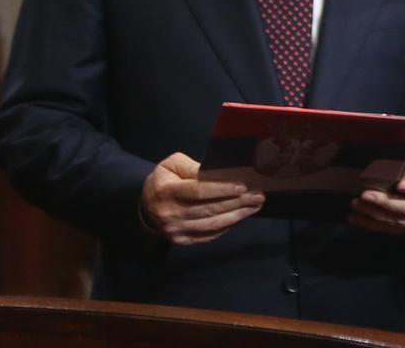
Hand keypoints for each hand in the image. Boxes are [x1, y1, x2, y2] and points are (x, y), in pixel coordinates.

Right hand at [140, 152, 263, 244]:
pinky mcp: (181, 240)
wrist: (145, 207)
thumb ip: (193, 167)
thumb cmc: (164, 180)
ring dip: (237, 215)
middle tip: (259, 196)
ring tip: (255, 206)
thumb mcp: (172, 165)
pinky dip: (226, 227)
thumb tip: (219, 172)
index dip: (222, 189)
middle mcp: (170, 213)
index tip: (243, 186)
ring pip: (211, 224)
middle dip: (237, 202)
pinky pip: (208, 235)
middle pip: (209, 209)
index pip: (198, 191)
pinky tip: (240, 217)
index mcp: (167, 191)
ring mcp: (175, 230)